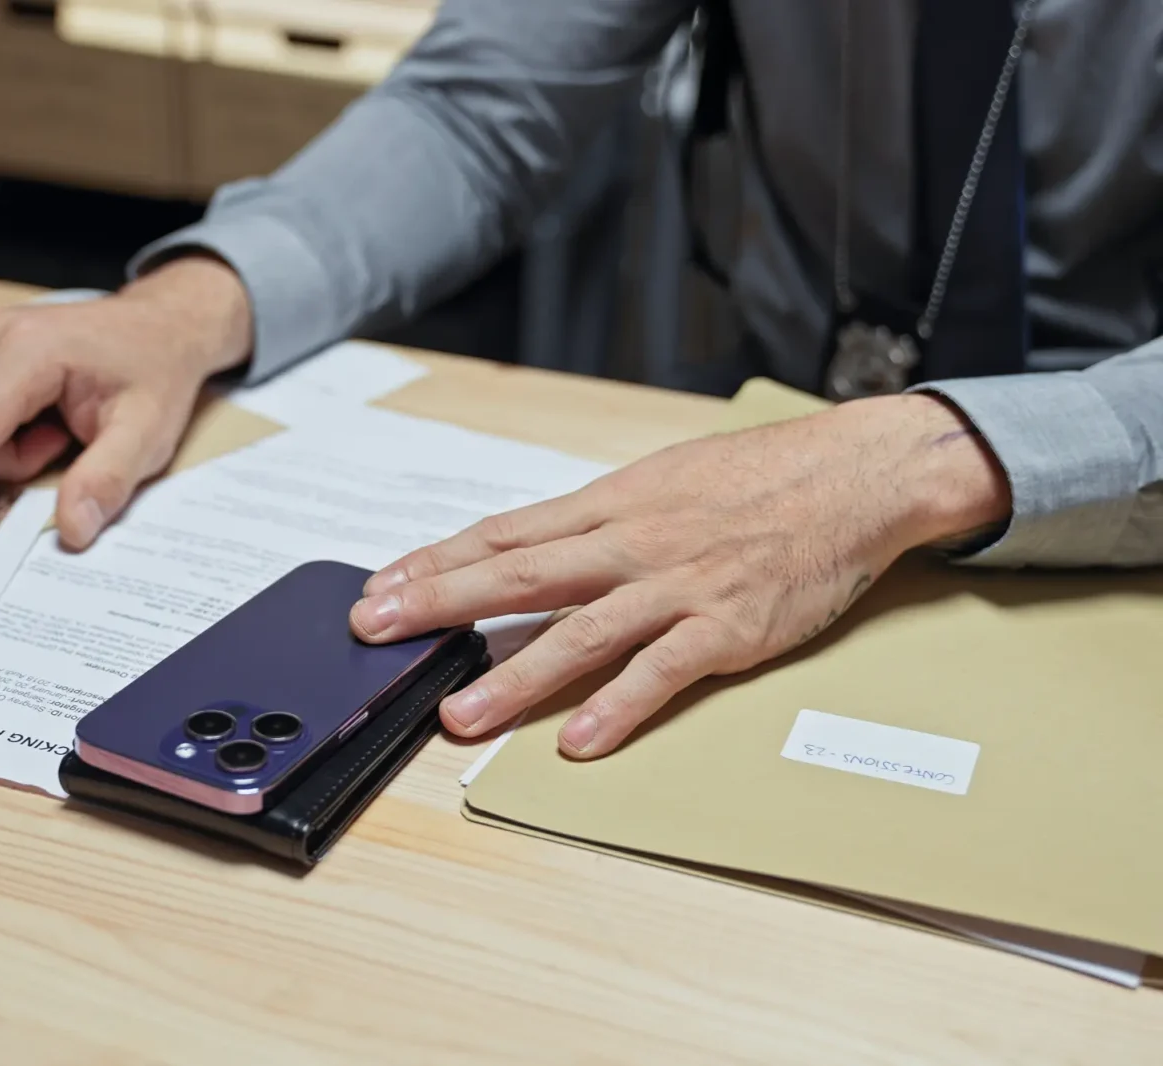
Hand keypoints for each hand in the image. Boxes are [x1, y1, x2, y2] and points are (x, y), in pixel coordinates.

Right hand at [0, 256, 252, 549]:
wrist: (160, 326)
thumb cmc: (154, 373)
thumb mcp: (149, 434)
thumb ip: (107, 481)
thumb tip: (71, 530)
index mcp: (27, 350)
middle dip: (10, 464)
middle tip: (67, 441)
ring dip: (11, 452)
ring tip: (62, 426)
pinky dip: (5, 435)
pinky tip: (46, 416)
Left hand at [349, 394, 1011, 757]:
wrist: (852, 473)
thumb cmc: (756, 475)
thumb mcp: (661, 479)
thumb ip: (597, 519)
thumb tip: (531, 544)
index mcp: (610, 505)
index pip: (504, 534)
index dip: (438, 562)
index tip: (384, 584)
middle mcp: (631, 543)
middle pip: (518, 575)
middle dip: (440, 604)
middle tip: (376, 629)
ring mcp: (677, 586)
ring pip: (580, 633)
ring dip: (515, 676)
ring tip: (461, 715)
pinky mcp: (727, 627)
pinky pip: (663, 671)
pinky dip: (620, 704)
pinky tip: (580, 738)